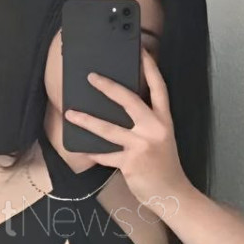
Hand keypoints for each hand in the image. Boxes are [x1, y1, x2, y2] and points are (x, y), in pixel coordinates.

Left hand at [65, 48, 190, 219]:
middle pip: (129, 100)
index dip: (150, 67)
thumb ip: (146, 124)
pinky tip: (83, 150)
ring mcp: (142, 145)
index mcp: (163, 120)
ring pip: (108, 128)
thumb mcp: (161, 138)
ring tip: (70, 113)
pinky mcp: (131, 162)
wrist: (173, 193)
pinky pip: (106, 155)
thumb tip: (120, 110)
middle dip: (108, 87)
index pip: (158, 87)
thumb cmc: (164, 165)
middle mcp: (154, 129)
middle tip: (91, 77)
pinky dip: (94, 153)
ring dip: (87, 120)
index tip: (141, 50)